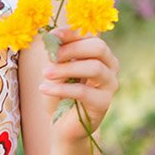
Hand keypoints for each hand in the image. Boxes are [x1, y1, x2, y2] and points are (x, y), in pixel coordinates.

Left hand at [39, 27, 118, 143]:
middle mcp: (110, 66)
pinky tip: (44, 88)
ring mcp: (110, 84)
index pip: (89, 35)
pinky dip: (61, 88)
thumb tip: (52, 40)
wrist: (61, 122)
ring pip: (94, 67)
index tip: (52, 35)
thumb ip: (56, 54)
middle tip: (51, 56)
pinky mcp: (104, 103)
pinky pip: (83, 91)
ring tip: (45, 73)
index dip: (70, 33)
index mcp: (98, 52)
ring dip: (66, 68)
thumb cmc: (59, 88)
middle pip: (98, 47)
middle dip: (72, 48)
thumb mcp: (54, 67)